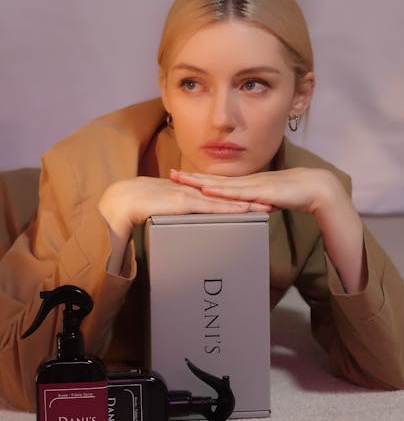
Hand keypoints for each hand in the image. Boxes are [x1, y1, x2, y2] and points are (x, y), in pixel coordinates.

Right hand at [98, 176, 270, 274]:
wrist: (116, 204)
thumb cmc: (133, 210)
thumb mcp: (158, 214)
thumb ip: (170, 217)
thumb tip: (179, 229)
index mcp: (184, 193)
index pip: (215, 195)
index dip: (235, 198)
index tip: (253, 202)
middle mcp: (189, 191)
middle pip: (225, 195)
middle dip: (248, 199)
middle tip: (270, 202)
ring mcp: (186, 195)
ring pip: (223, 199)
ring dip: (245, 203)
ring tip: (265, 207)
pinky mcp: (182, 202)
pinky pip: (210, 206)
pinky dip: (228, 208)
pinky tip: (244, 210)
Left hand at [170, 168, 366, 292]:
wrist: (315, 188)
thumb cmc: (294, 194)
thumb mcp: (268, 200)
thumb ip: (255, 204)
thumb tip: (246, 211)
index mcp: (246, 184)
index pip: (217, 182)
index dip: (199, 179)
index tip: (180, 178)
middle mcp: (246, 182)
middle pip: (214, 179)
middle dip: (191, 177)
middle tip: (170, 174)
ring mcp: (252, 184)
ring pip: (221, 184)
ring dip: (200, 182)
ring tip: (182, 180)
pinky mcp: (261, 190)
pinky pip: (237, 192)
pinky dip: (220, 190)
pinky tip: (207, 189)